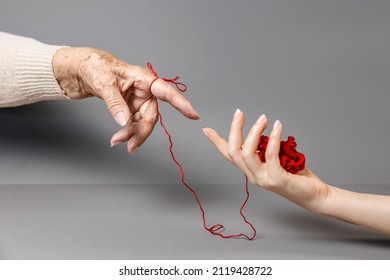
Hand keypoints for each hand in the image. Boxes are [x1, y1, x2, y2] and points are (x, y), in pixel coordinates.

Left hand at [52, 47, 198, 153]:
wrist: (82, 70)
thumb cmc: (95, 66)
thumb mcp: (103, 83)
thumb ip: (115, 103)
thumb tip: (124, 120)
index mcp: (143, 78)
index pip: (166, 92)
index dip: (181, 104)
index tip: (194, 115)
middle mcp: (144, 90)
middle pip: (152, 115)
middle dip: (142, 131)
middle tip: (130, 145)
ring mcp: (138, 99)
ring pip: (143, 123)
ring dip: (132, 134)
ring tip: (116, 141)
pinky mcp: (131, 107)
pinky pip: (134, 124)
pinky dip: (127, 132)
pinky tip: (118, 138)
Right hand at [203, 109, 329, 212]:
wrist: (314, 194)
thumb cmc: (297, 176)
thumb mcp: (277, 158)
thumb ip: (266, 149)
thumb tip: (261, 130)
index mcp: (251, 170)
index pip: (229, 155)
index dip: (217, 142)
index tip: (206, 129)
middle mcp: (253, 176)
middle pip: (234, 152)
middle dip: (235, 130)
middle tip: (240, 113)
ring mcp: (263, 179)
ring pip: (247, 154)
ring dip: (253, 132)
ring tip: (263, 118)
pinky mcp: (276, 179)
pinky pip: (270, 154)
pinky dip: (272, 137)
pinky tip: (277, 126)